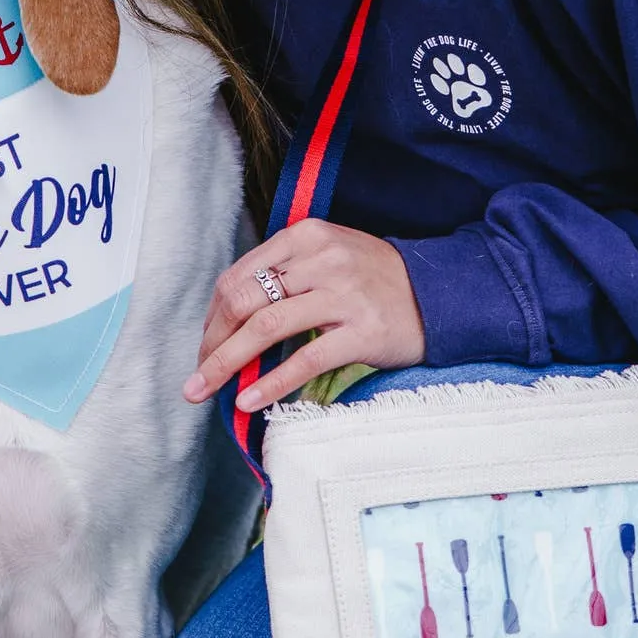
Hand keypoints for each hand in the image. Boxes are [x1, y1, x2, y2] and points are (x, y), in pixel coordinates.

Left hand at [183, 219, 425, 412]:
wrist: (440, 294)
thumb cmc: (373, 280)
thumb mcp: (326, 258)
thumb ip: (281, 275)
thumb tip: (227, 320)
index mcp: (305, 236)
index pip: (237, 277)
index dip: (212, 317)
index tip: (203, 347)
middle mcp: (321, 259)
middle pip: (244, 301)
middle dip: (212, 343)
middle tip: (197, 376)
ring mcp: (343, 294)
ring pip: (265, 328)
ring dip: (227, 364)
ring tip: (205, 390)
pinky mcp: (363, 331)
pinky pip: (305, 359)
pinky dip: (271, 383)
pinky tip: (249, 401)